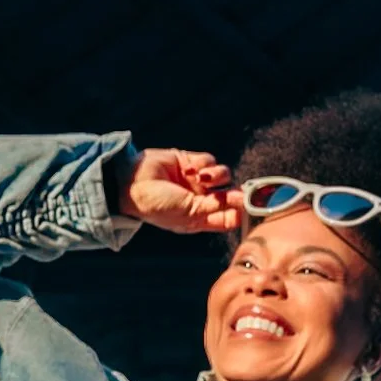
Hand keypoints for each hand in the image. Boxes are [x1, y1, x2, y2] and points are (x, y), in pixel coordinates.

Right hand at [114, 148, 241, 233]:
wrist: (131, 183)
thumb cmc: (157, 206)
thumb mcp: (188, 213)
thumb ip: (215, 208)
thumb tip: (242, 204)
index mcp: (200, 220)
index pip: (230, 217)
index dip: (241, 211)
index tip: (249, 205)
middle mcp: (201, 201)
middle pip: (230, 195)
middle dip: (234, 193)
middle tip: (236, 191)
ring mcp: (197, 181)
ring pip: (223, 175)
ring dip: (217, 175)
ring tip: (202, 178)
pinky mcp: (191, 162)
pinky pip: (210, 161)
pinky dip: (204, 164)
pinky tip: (190, 169)